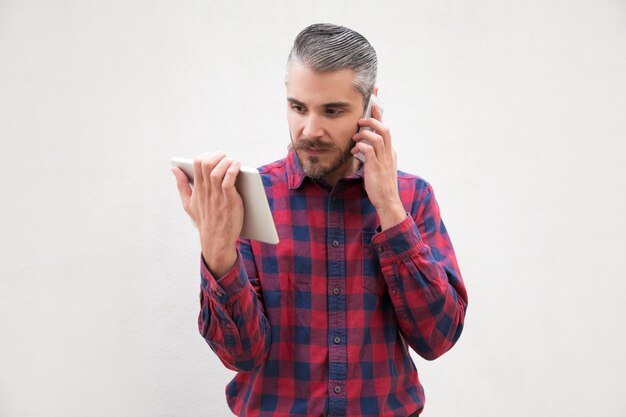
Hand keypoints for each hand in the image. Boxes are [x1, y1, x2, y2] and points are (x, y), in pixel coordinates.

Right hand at [172, 152, 243, 276]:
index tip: (214, 156)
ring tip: (233, 161)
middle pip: (206, 163)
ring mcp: (217, 195)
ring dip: (226, 162)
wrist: (216, 240)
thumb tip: (174, 169)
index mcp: (198, 188)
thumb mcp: (188, 203)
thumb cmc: (205, 221)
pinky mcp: (229, 201)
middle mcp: (207, 190)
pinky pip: (229, 181)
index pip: (197, 163)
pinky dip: (233, 170)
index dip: (206, 154)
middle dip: (217, 155)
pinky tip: (238, 166)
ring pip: (217, 171)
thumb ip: (181, 185)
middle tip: (226, 157)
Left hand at [351, 105, 405, 229]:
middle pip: (385, 129)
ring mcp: (384, 160)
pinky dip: (360, 147)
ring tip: (355, 136)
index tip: (374, 103)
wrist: (388, 202)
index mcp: (390, 152)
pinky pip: (368, 150)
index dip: (380, 116)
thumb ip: (373, 156)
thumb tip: (361, 147)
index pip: (386, 130)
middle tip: (361, 119)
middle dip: (373, 120)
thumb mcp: (379, 167)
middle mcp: (389, 154)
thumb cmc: (381, 186)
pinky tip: (354, 150)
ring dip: (364, 133)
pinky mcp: (376, 167)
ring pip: (377, 137)